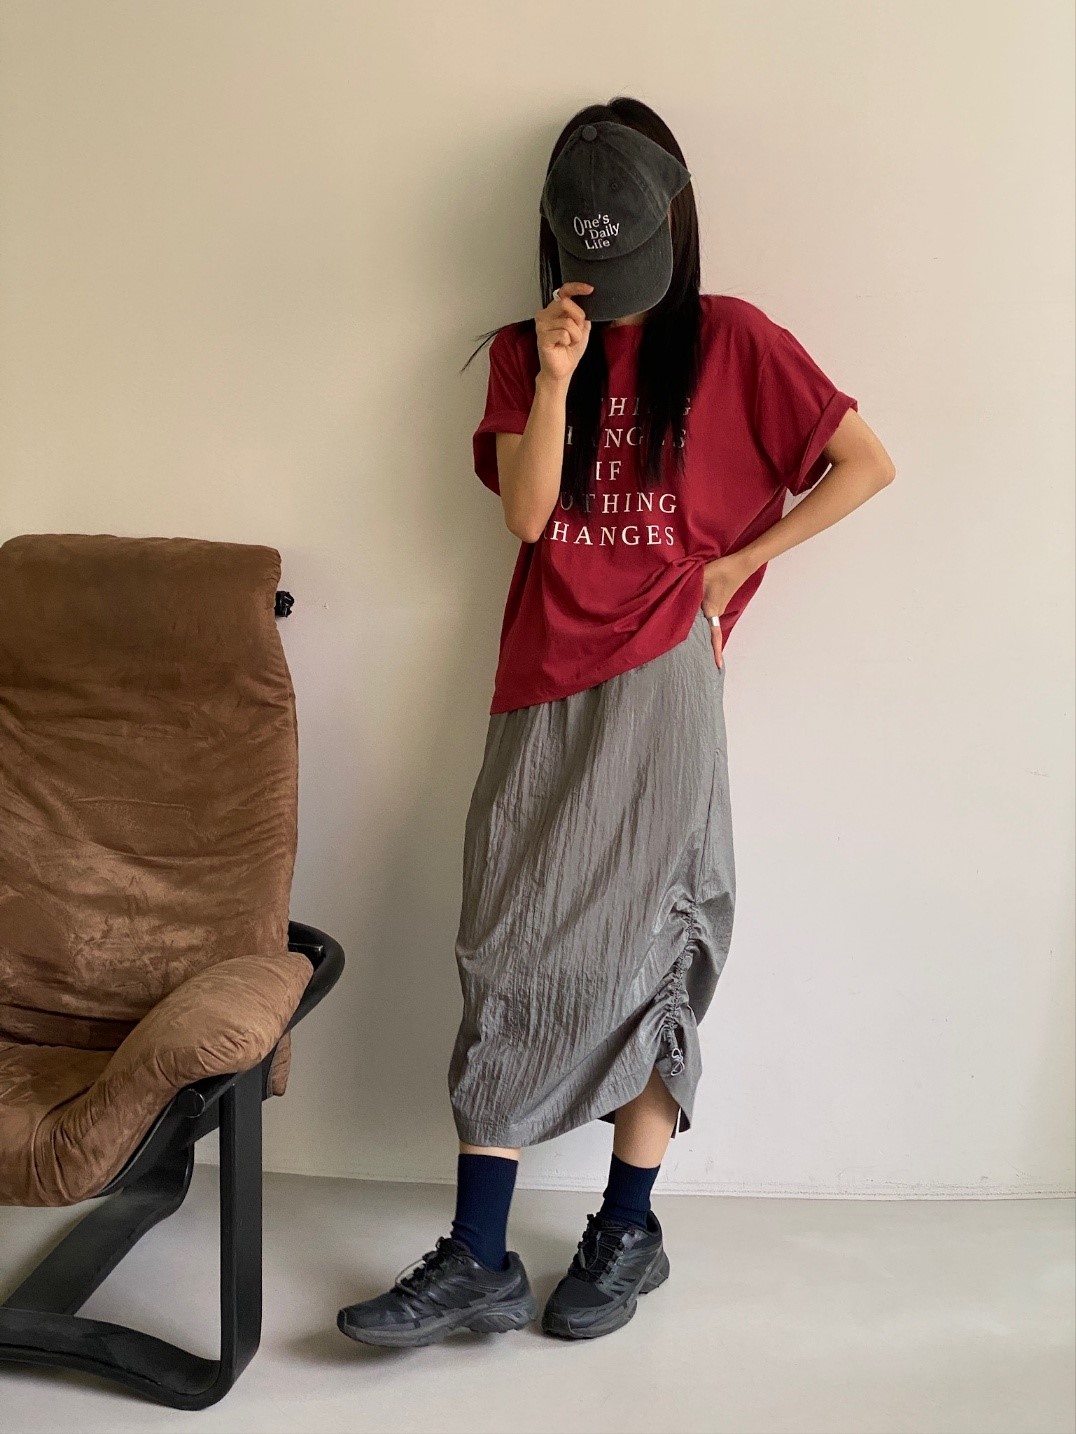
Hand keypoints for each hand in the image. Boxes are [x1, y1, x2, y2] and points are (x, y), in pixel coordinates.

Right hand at [535, 282, 592, 384]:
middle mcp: (545, 314)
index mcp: (554, 310)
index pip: (563, 291)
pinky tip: (562, 346)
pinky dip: (568, 342)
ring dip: (575, 335)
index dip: (577, 287)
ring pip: (567, 322)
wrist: (563, 370)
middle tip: (577, 332)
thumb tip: (587, 303)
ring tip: (569, 343)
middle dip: (578, 318)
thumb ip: (582, 315)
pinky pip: (563, 334)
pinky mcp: (542, 338)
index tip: (590, 289)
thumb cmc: (570, 350)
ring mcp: (541, 326)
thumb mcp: (582, 329)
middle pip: (565, 303)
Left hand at [700, 553, 751, 668]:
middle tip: (694, 660)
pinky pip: (707, 615)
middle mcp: (716, 612)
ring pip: (706, 623)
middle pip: (708, 633)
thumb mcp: (701, 579)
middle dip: (704, 647)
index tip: (718, 667)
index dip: (715, 651)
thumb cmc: (721, 571)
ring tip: (689, 644)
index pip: (713, 634)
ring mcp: (717, 607)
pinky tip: (692, 621)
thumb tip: (677, 602)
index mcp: (712, 610)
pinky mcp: (716, 601)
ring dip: (700, 633)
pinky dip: (700, 621)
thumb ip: (689, 591)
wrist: (740, 564)